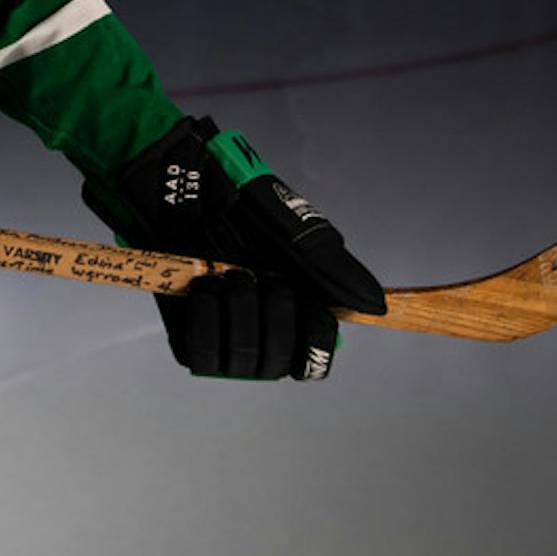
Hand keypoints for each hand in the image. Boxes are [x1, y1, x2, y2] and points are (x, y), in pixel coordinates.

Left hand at [85, 117, 385, 379]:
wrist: (181, 192)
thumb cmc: (239, 206)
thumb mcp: (295, 230)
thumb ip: (334, 269)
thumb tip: (375, 306)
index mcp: (296, 310)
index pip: (314, 359)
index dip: (312, 340)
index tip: (303, 302)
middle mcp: (262, 331)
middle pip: (279, 363)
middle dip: (271, 314)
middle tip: (257, 274)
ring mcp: (224, 337)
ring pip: (242, 360)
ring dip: (236, 310)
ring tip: (226, 273)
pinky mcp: (188, 337)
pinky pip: (202, 355)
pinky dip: (205, 318)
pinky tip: (204, 287)